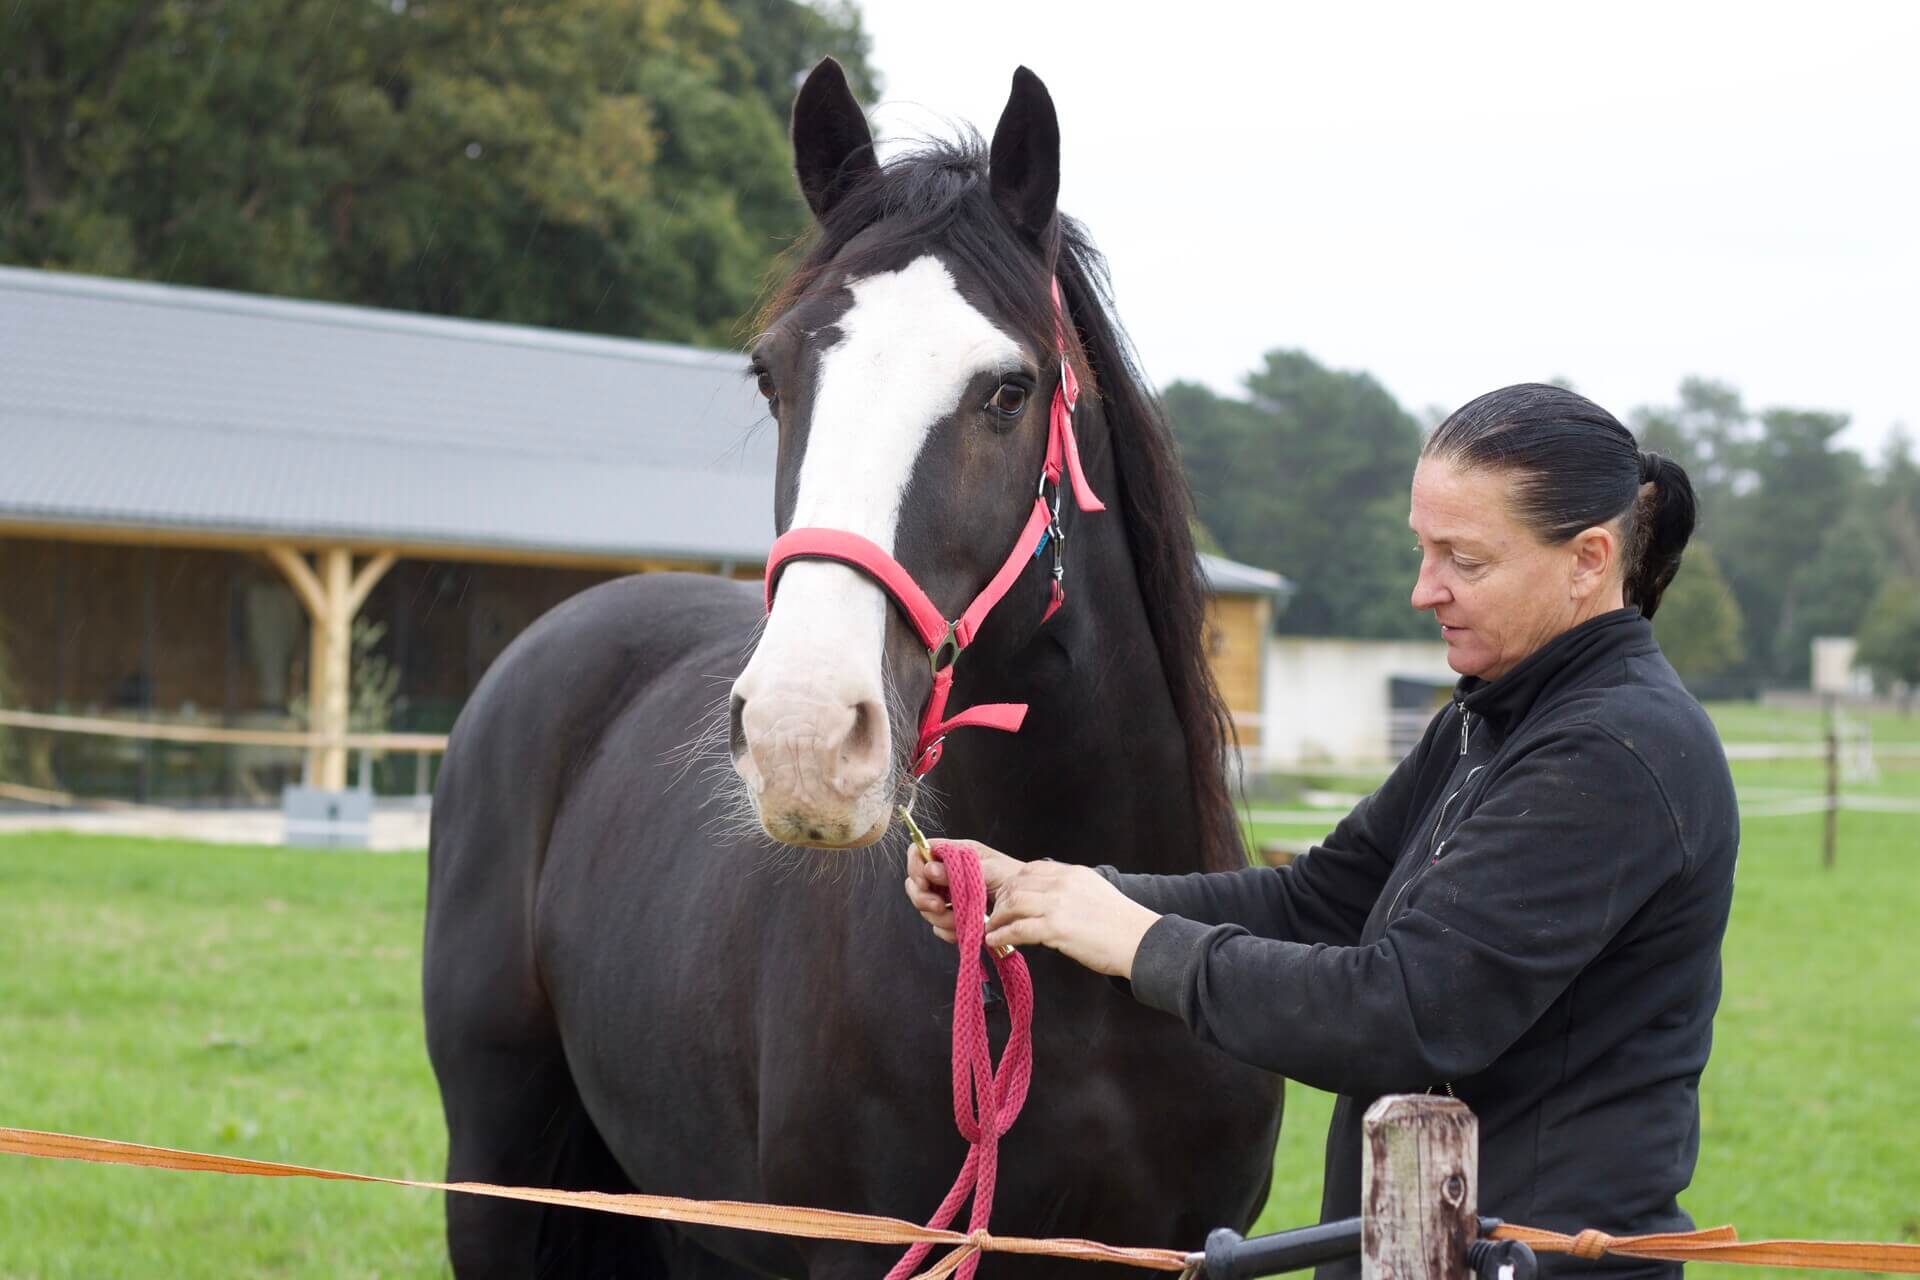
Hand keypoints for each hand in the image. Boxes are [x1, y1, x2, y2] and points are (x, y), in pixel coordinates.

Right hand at [903, 838, 1025, 944]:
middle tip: (939, 907)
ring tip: (958, 921)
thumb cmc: (1014, 878)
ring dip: (939, 918)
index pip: (919, 853)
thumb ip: (958, 869)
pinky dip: (947, 931)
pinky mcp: (954, 915)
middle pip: (916, 883)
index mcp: (953, 854)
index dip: (916, 867)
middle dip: (924, 898)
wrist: (1030, 902)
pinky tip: (961, 931)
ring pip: (926, 907)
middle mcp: (947, 873)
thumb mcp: (989, 868)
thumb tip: (931, 869)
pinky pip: (938, 926)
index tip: (925, 882)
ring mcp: (949, 895)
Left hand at [983, 859, 1159, 978]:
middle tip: (994, 915)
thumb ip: (1070, 891)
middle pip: (1017, 884)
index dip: (1013, 884)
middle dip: (1001, 900)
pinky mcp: (1056, 927)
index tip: (1005, 897)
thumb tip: (1047, 903)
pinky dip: (1001, 935)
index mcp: (1072, 873)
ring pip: (1012, 904)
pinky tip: (994, 941)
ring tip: (990, 929)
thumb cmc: (1121, 925)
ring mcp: (1058, 904)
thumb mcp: (1095, 892)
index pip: (1031, 869)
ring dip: (997, 918)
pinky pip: (1017, 929)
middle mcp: (1062, 883)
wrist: (1139, 941)